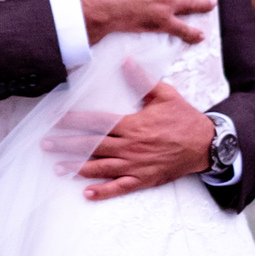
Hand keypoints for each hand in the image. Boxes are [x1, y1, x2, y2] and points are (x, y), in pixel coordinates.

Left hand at [43, 58, 214, 200]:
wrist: (207, 145)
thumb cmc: (184, 119)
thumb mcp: (165, 96)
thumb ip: (142, 80)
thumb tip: (126, 61)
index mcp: (132, 124)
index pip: (96, 121)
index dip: (74, 120)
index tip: (55, 120)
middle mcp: (130, 146)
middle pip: (92, 145)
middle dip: (67, 144)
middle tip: (46, 144)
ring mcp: (136, 165)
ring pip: (101, 167)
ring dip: (77, 168)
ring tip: (58, 168)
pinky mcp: (144, 179)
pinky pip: (120, 187)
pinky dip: (103, 191)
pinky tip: (87, 193)